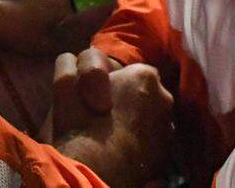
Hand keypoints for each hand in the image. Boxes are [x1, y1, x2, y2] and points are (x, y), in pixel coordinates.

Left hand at [0, 0, 72, 56]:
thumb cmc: (20, 33)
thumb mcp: (47, 45)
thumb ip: (67, 46)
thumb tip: (84, 51)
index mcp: (64, 4)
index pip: (79, 28)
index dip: (73, 44)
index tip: (65, 57)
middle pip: (68, 25)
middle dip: (62, 39)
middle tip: (54, 56)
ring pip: (56, 24)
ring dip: (52, 36)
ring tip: (44, 51)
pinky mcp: (34, 3)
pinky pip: (46, 20)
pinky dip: (43, 31)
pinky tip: (36, 43)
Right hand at [50, 51, 173, 187]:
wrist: (96, 171)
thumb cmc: (80, 125)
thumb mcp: (66, 83)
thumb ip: (76, 65)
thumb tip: (76, 63)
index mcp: (144, 74)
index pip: (129, 71)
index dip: (110, 83)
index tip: (95, 99)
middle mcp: (164, 96)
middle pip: (142, 92)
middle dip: (126, 99)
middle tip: (102, 117)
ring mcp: (168, 127)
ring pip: (147, 115)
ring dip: (133, 120)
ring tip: (110, 136)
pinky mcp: (166, 153)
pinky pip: (151, 139)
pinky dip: (139, 142)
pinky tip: (121, 150)